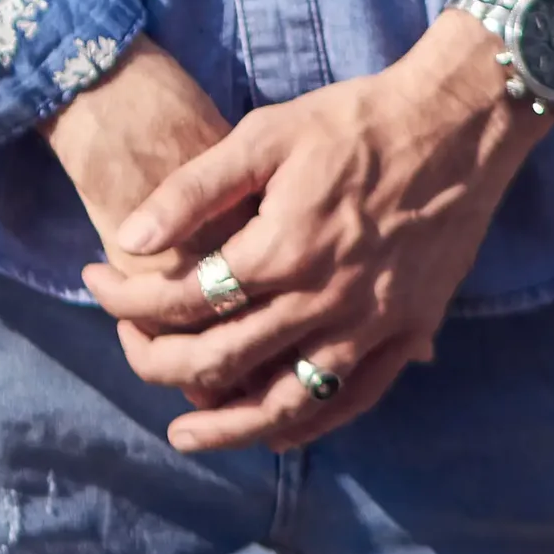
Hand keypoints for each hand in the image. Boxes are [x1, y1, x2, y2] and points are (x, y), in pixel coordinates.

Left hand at [79, 8, 545, 451]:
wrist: (457, 124)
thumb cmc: (355, 121)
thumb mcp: (265, 134)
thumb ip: (194, 190)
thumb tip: (130, 236)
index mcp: (281, 249)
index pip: (183, 299)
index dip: (127, 298)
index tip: (97, 281)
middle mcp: (322, 300)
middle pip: (221, 360)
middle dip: (156, 360)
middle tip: (128, 346)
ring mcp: (369, 325)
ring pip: (284, 402)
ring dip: (226, 426)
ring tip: (184, 433)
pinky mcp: (407, 333)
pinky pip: (351, 400)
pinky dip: (307, 425)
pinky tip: (274, 431)